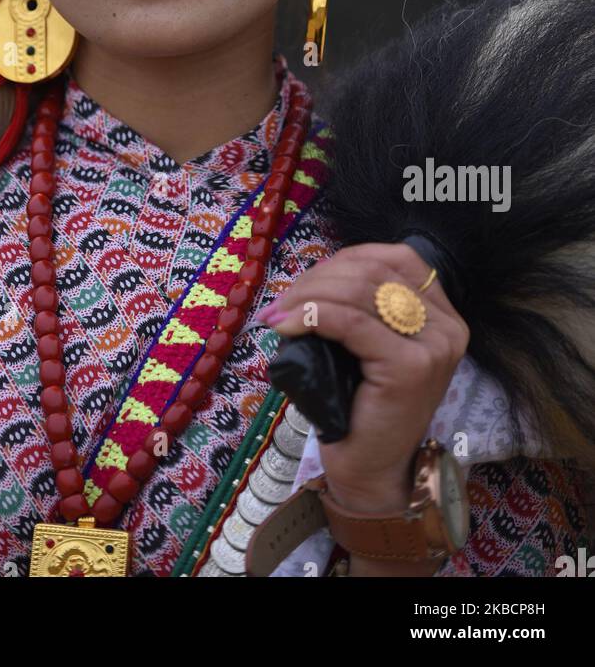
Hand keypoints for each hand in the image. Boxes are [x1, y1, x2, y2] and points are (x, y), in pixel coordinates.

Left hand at [257, 243, 469, 511]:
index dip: (341, 261)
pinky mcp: (411, 366)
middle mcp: (448, 324)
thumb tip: (313, 274)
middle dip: (318, 278)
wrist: (372, 468)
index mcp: (442, 311)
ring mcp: (434, 345)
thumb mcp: (366, 342)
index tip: (305, 282)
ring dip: (308, 295)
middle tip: (281, 302)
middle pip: (372, 271)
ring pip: (359, 291)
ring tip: (279, 314)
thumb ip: (359, 303)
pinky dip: (312, 315)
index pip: (390, 258)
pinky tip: (287, 326)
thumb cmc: (361, 404)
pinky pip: (351, 322)